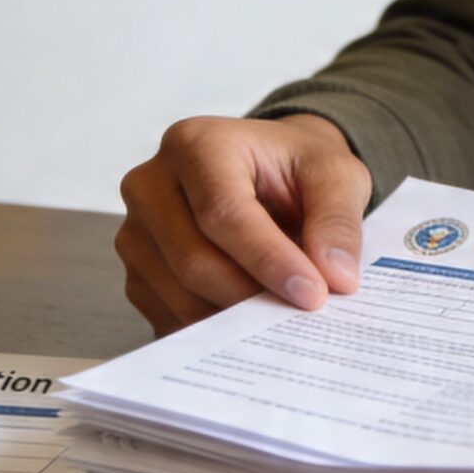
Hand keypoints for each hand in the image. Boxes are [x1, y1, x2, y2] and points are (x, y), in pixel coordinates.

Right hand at [115, 114, 372, 333]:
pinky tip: (249, 319)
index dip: (268, 259)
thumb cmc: (296, 169)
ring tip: (279, 312)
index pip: (223, 213)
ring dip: (235, 317)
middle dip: (252, 296)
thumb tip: (336, 278)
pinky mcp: (136, 273)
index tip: (313, 295)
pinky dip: (213, 329)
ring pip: (179, 296)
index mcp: (197, 144)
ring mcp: (135, 231)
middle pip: (194, 260)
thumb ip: (337, 220)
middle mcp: (151, 184)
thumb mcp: (335, 176)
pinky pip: (168, 317)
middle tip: (302, 315)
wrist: (269, 173)